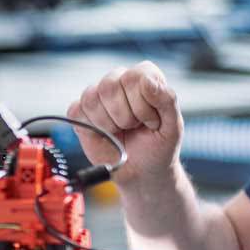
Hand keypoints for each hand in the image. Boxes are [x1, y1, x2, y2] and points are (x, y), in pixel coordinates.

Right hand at [66, 61, 182, 185]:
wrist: (141, 172)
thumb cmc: (158, 147)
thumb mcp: (173, 127)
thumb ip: (166, 100)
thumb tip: (147, 81)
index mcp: (145, 78)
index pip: (134, 77)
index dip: (141, 104)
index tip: (151, 122)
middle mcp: (120, 80)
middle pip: (109, 86)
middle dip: (124, 117)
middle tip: (134, 128)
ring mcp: (98, 95)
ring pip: (91, 99)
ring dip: (108, 124)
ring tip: (120, 131)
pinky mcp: (81, 112)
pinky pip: (76, 111)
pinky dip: (91, 128)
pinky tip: (105, 134)